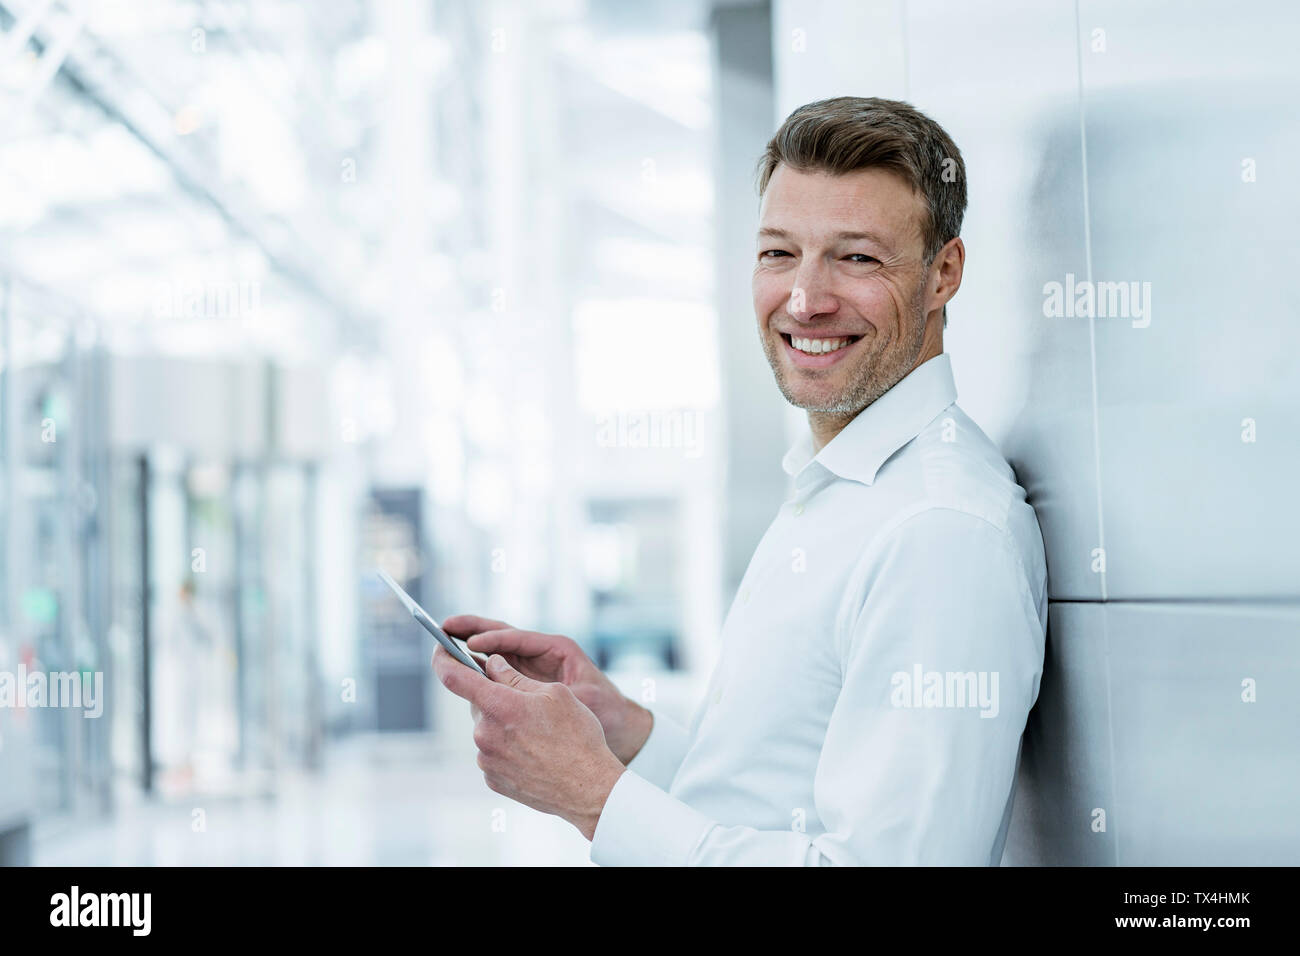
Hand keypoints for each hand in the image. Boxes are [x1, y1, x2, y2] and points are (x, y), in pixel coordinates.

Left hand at [432, 647, 626, 839]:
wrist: (588, 788)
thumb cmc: (577, 736)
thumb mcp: (554, 694)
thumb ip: (515, 678)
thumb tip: (492, 665)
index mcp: (499, 705)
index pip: (454, 676)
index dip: (443, 658)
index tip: (440, 648)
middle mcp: (485, 733)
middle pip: (478, 703)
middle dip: (495, 696)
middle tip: (526, 702)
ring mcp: (486, 760)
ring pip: (487, 728)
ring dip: (504, 723)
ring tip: (539, 733)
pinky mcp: (492, 779)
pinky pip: (492, 752)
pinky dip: (507, 746)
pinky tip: (534, 752)